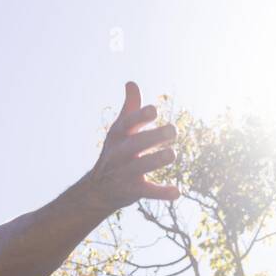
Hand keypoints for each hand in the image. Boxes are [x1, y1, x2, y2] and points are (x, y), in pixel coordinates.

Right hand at [78, 81, 178, 213]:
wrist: (99, 188)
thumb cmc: (116, 151)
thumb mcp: (120, 130)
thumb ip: (130, 108)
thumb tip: (131, 82)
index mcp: (118, 135)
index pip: (128, 123)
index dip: (139, 116)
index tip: (154, 110)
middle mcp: (119, 153)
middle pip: (135, 144)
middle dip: (153, 137)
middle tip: (173, 130)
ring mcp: (125, 172)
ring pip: (141, 166)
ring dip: (156, 160)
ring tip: (172, 154)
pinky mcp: (133, 190)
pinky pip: (147, 191)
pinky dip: (161, 193)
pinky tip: (177, 192)